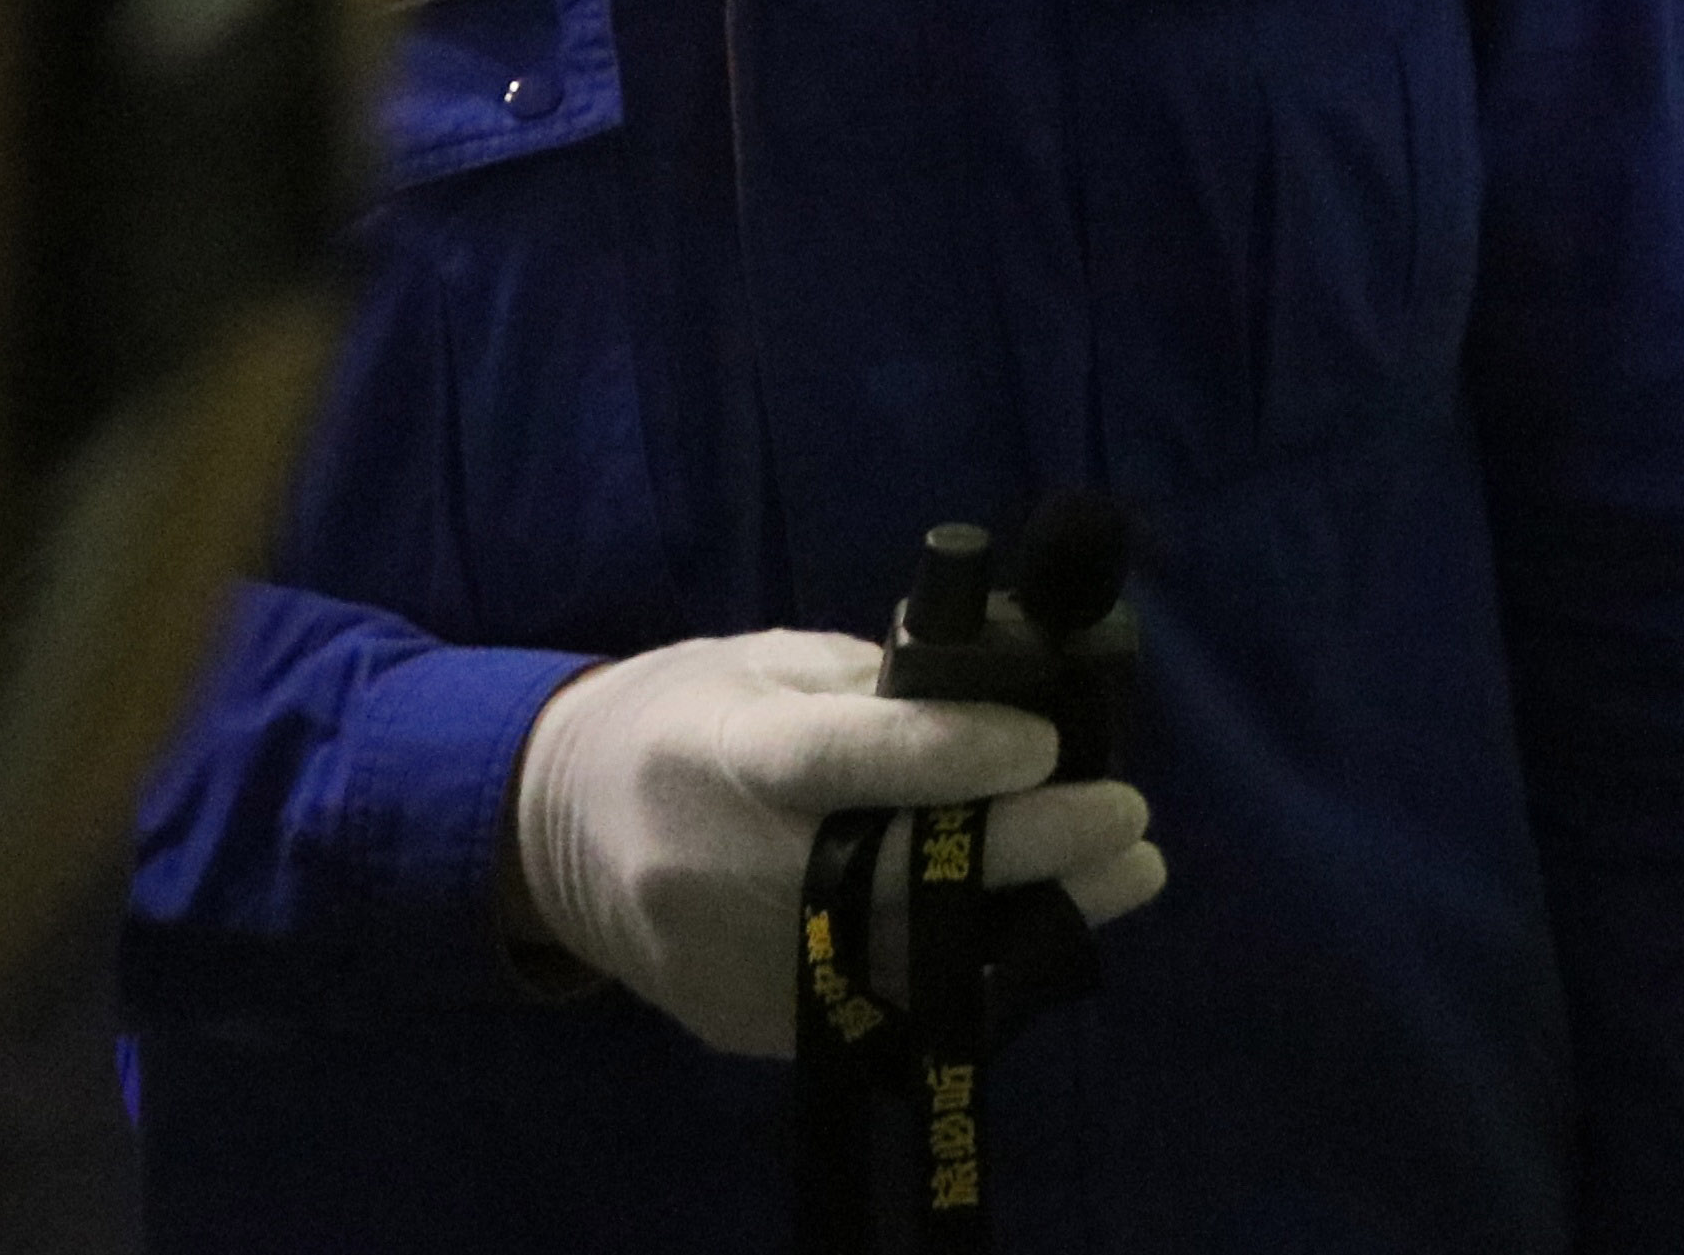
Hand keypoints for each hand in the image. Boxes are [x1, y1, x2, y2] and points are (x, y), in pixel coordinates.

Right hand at [506, 629, 1166, 1056]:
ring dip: (1029, 920)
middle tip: (1127, 817)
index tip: (1047, 742)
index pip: (840, 761)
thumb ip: (879, 678)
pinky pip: (877, 1004)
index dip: (948, 755)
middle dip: (1027, 851)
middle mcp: (720, 869)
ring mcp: (731, 962)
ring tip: (1125, 873)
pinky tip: (1037, 924)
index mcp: (722, 752)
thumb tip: (1013, 684)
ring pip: (905, 960)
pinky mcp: (746, 1024)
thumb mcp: (765, 660)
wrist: (555, 829)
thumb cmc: (683, 714)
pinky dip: (967, 967)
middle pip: (891, 876)